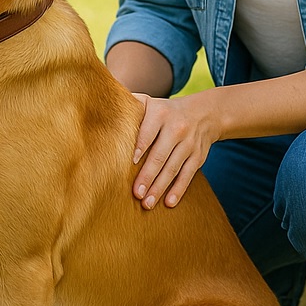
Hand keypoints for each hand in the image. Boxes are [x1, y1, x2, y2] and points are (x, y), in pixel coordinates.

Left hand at [130, 93, 218, 209]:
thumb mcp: (149, 102)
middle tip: (137, 193)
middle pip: (160, 155)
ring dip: (160, 187)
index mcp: (160, 114)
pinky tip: (169, 202)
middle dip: (148, 175)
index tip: (131, 162)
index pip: (148, 132)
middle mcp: (176, 128)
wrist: (202, 113)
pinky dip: (178, 190)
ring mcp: (189, 144)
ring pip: (173, 168)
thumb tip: (103, 107)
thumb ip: (130, 105)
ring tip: (147, 203)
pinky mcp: (198, 157)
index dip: (140, 147)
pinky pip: (187, 175)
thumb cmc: (164, 111)